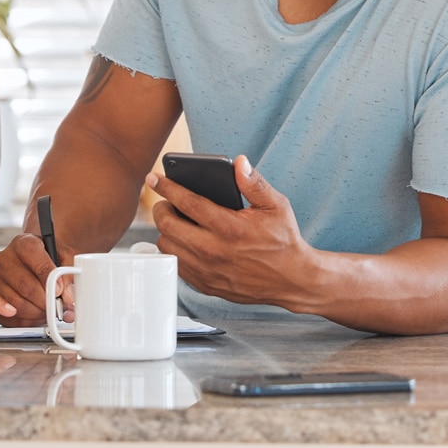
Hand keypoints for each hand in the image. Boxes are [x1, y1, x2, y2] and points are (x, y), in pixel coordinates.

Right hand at [0, 233, 68, 326]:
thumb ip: (70, 274)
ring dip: (37, 312)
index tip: (60, 290)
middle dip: (45, 301)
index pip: (36, 261)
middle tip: (57, 305)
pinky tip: (36, 314)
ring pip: (17, 304)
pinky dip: (26, 320)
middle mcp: (5, 259)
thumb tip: (68, 297)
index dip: (50, 279)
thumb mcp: (65, 256)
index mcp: (23, 244)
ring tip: (48, 309)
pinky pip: (7, 317)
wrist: (36, 259)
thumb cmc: (49, 257)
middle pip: (25, 286)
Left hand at [149, 157, 322, 311]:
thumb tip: (239, 163)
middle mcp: (215, 251)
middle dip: (160, 208)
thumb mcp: (276, 206)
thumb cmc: (284, 241)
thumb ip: (254, 183)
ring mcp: (208, 271)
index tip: (155, 178)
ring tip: (175, 221)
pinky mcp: (206, 285)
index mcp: (230, 227)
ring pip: (168, 247)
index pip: (187, 202)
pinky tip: (184, 241)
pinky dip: (175, 251)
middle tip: (165, 202)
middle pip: (168, 225)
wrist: (293, 280)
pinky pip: (177, 265)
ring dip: (166, 231)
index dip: (167, 187)